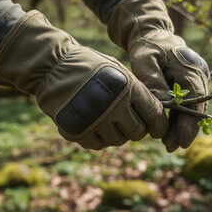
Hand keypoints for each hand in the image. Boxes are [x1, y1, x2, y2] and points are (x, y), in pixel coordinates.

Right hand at [0, 10, 167, 148]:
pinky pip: (97, 145)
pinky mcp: (78, 132)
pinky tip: (93, 123)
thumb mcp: (118, 70)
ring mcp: (95, 122)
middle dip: (137, 129)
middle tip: (129, 121)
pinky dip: (98, 137)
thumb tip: (153, 114)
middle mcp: (114, 107)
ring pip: (117, 141)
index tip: (156, 128)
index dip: (159, 125)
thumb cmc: (89, 65)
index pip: (154, 115)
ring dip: (116, 133)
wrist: (52, 66)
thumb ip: (137, 91)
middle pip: (138, 133)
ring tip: (107, 118)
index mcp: (128, 88)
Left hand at [108, 0, 209, 151]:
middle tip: (170, 147)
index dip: (190, 124)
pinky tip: (169, 129)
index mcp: (189, 69)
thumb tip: (163, 105)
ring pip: (193, 108)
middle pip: (196, 108)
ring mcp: (195, 79)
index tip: (182, 142)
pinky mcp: (189, 83)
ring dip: (182, 126)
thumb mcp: (145, 59)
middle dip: (185, 130)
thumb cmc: (147, 46)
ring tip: (168, 143)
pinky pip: (188, 103)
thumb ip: (153, 80)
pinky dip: (180, 117)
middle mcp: (198, 75)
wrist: (153, 34)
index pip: (195, 102)